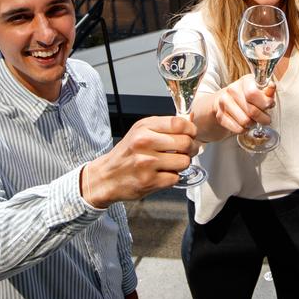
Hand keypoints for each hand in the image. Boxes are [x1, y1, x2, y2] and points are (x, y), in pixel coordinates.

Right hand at [83, 115, 198, 206]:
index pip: (179, 124)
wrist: (107, 176)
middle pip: (186, 143)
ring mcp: (147, 163)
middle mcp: (145, 143)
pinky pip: (175, 178)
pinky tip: (163, 174)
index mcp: (144, 127)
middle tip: (186, 151)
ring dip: (182, 164)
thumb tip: (191, 118)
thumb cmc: (127, 153)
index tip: (191, 134)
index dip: (191, 130)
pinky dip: (172, 177)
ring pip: (184, 162)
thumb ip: (165, 125)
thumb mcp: (141, 131)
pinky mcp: (149, 181)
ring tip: (172, 163)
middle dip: (191, 148)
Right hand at [212, 74, 275, 134]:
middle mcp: (232, 90)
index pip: (253, 93)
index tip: (269, 105)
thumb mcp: (260, 90)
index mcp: (244, 81)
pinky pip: (238, 129)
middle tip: (266, 119)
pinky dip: (245, 129)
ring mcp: (224, 103)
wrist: (227, 100)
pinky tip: (246, 124)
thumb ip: (268, 91)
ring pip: (245, 122)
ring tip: (254, 120)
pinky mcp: (220, 116)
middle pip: (251, 111)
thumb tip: (272, 87)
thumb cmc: (248, 95)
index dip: (264, 102)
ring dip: (253, 124)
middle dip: (263, 118)